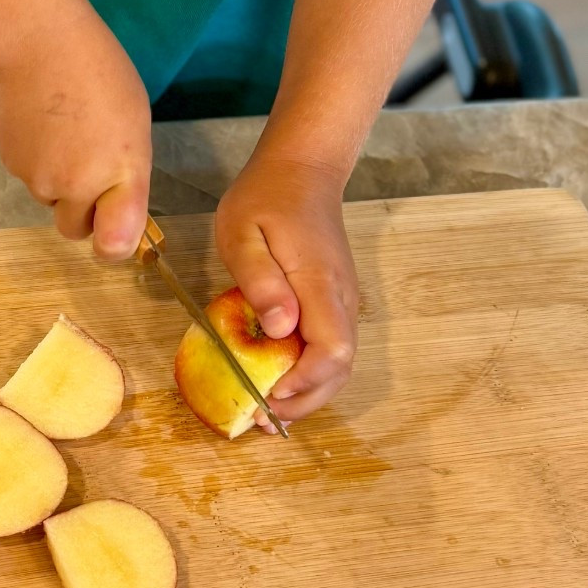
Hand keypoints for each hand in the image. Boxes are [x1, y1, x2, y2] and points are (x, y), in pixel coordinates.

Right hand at [0, 4, 152, 260]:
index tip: (116, 232)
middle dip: (82, 210)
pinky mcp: (10, 165)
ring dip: (58, 180)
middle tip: (87, 165)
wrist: (38, 43)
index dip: (115, 246)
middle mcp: (78, 186)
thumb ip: (127, 174)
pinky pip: (29, 177)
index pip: (115, 245)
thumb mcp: (134, 124)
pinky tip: (41, 123)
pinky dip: (36, 160)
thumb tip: (115, 205)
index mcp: (122, 173)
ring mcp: (39, 179)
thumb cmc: (100, 73)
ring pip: (50, 199)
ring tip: (64, 130)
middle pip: (76, 228)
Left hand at [215, 150, 358, 422]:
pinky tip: (276, 376)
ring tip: (265, 405)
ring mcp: (344, 301)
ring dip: (307, 392)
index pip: (332, 351)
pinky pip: (329, 346)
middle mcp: (342, 299)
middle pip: (341, 368)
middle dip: (304, 401)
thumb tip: (279, 331)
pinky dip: (307, 372)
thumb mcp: (243, 233)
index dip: (304, 383)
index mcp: (319, 284)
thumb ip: (260, 282)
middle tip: (260, 417)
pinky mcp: (336, 300)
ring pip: (338, 363)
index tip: (268, 394)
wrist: (303, 170)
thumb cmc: (265, 198)